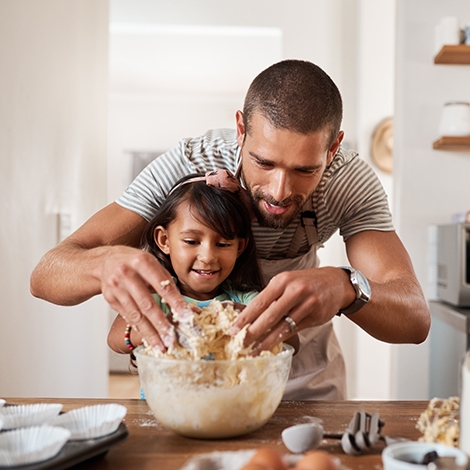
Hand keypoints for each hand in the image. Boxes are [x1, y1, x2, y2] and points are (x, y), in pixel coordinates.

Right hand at [101, 245, 192, 350]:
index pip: (163, 286)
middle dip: (161, 324)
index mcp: (143, 262)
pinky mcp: (110, 298)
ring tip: (160, 346)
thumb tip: (189, 308)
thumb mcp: (153, 264)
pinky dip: (139, 329)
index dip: (176, 303)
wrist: (107, 260)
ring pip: (136, 314)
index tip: (186, 318)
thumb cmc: (136, 262)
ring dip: (150, 333)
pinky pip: (128, 317)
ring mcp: (116, 287)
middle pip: (147, 303)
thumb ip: (169, 284)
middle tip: (172, 339)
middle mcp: (127, 274)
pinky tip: (148, 338)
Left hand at [229, 267, 352, 352]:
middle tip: (240, 345)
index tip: (233, 330)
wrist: (336, 283)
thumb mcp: (287, 282)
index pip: (259, 302)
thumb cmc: (306, 282)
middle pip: (269, 316)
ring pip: (282, 327)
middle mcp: (294, 291)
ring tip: (254, 352)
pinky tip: (271, 346)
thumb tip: (250, 317)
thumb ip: (271, 298)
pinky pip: (294, 330)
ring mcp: (307, 304)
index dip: (245, 318)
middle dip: (252, 333)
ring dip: (266, 342)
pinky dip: (281, 340)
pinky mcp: (315, 316)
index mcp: (282, 281)